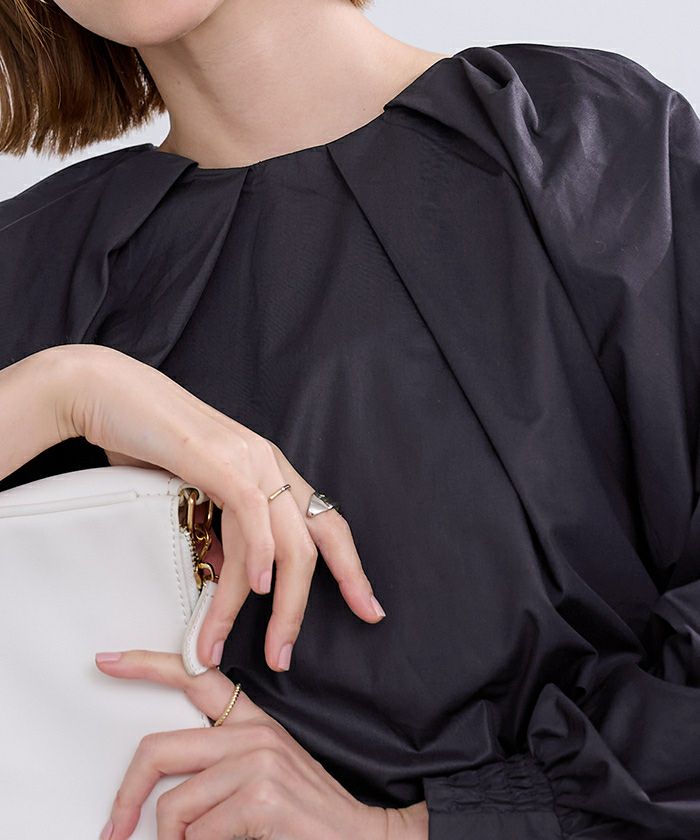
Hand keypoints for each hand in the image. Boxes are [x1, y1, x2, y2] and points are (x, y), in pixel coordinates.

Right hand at [50, 344, 385, 672]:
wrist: (104, 392)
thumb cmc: (142, 442)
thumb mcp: (188, 497)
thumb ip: (215, 531)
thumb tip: (230, 575)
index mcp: (269, 470)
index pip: (326, 525)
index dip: (352, 570)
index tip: (367, 609)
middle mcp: (269, 463)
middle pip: (313, 547)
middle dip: (302, 608)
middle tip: (285, 657)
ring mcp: (249, 459)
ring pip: (284, 544)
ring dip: (265, 604)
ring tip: (230, 648)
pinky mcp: (221, 459)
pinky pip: (252, 516)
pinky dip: (256, 557)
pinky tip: (251, 591)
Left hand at [94, 649, 427, 839]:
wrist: (360, 839)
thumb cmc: (305, 816)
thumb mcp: (263, 775)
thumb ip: (218, 766)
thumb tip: (161, 789)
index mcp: (252, 721)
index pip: (196, 676)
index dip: (147, 666)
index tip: (110, 661)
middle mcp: (253, 733)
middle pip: (158, 748)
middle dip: (126, 795)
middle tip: (115, 827)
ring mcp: (258, 762)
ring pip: (174, 805)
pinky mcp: (261, 796)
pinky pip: (197, 835)